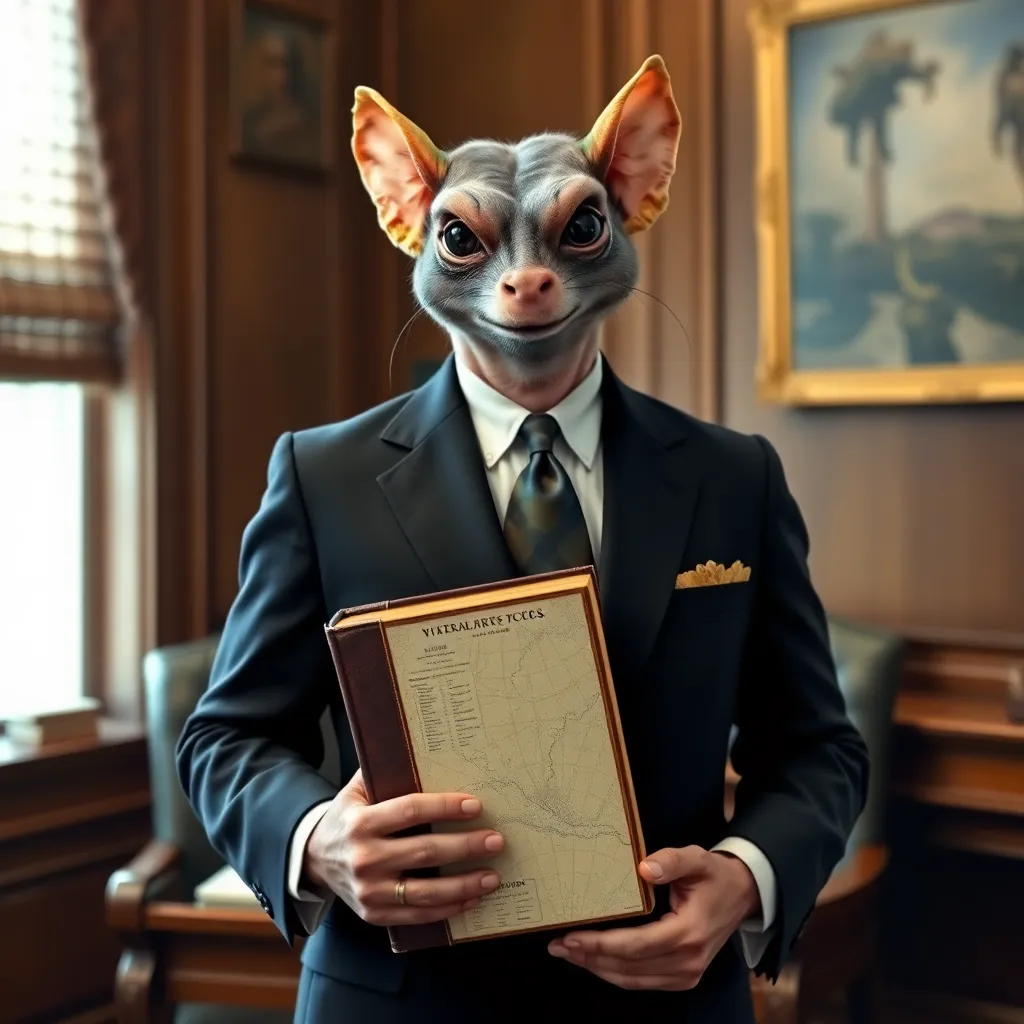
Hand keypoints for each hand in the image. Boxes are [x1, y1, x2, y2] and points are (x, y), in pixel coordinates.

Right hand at [304, 768, 503, 925]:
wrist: (314, 858)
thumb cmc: (348, 817)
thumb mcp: (356, 790)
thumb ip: (384, 772)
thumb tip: (421, 748)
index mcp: (361, 822)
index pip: (410, 811)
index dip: (445, 808)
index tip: (475, 806)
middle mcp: (364, 858)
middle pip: (425, 852)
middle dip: (465, 846)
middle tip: (495, 840)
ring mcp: (369, 890)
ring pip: (425, 892)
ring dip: (464, 884)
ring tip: (492, 876)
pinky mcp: (374, 914)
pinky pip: (418, 914)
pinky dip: (448, 909)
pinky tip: (471, 898)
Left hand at [547, 846, 759, 990]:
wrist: (742, 896)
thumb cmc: (714, 876)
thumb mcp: (697, 858)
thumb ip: (671, 861)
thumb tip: (645, 868)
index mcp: (688, 933)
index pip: (636, 946)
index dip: (600, 945)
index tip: (571, 936)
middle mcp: (687, 960)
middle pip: (628, 967)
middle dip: (589, 958)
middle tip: (557, 945)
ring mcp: (686, 973)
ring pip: (632, 979)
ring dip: (597, 968)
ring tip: (568, 953)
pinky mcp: (683, 977)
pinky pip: (642, 981)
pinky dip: (615, 973)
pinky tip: (595, 961)